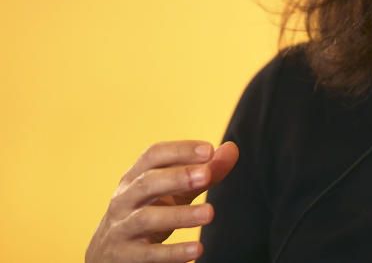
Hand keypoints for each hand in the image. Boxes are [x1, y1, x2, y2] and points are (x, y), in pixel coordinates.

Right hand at [86, 140, 238, 262]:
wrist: (110, 254)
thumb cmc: (150, 212)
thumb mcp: (176, 192)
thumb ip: (204, 172)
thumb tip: (231, 148)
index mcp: (135, 177)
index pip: (153, 155)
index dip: (180, 150)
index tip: (209, 149)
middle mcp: (124, 199)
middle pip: (147, 183)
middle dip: (177, 177)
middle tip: (206, 175)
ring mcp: (121, 228)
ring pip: (146, 218)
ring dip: (179, 215)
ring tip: (209, 213)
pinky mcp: (124, 257)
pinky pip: (147, 254)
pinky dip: (173, 253)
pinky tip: (197, 249)